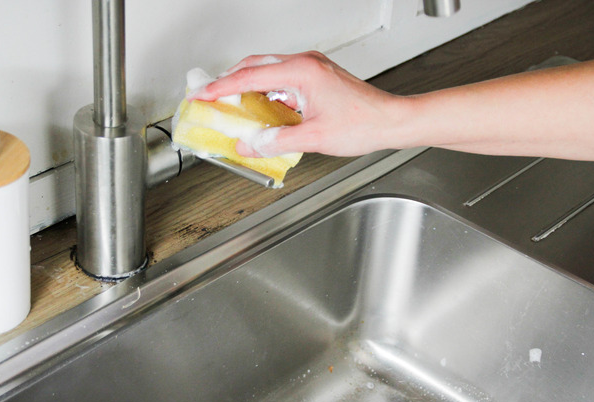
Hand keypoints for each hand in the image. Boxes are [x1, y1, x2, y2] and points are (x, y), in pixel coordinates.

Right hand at [191, 51, 411, 157]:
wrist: (392, 121)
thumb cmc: (365, 124)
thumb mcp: (314, 139)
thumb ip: (276, 142)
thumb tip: (250, 145)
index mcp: (302, 72)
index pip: (249, 77)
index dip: (220, 88)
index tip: (200, 95)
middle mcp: (306, 64)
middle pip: (254, 67)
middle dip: (228, 82)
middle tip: (208, 97)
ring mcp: (312, 69)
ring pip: (267, 72)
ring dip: (246, 87)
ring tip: (230, 105)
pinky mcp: (317, 77)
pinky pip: (282, 80)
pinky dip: (265, 92)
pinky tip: (260, 109)